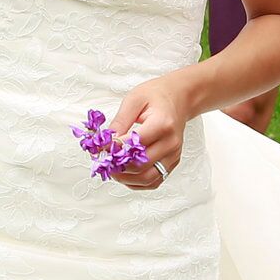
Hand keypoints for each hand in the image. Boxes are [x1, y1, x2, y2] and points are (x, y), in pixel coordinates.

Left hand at [105, 71, 191, 191]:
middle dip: (117, 166)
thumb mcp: (134, 100)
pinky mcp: (172, 163)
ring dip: (125, 178)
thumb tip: (105, 142)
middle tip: (103, 161)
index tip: (100, 148)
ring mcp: (173, 155)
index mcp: (162, 124)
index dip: (114, 149)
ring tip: (112, 169)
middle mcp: (171, 143)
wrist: (179, 98)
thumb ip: (119, 122)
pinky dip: (137, 183)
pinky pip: (154, 181)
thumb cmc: (156, 97)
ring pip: (147, 179)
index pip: (134, 145)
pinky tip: (125, 174)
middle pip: (140, 165)